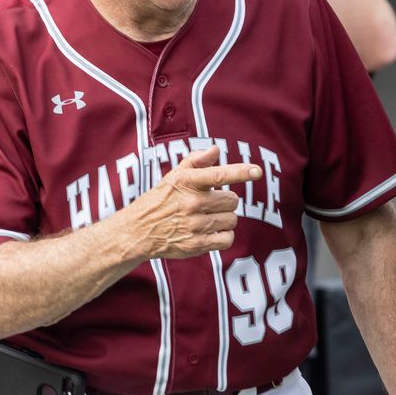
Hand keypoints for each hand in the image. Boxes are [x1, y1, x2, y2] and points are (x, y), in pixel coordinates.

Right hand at [124, 146, 259, 260]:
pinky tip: (212, 232)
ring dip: (224, 219)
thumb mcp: (174, 176)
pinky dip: (224, 236)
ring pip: (231, 220)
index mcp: (186, 182)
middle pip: (232, 200)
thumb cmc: (160, 200)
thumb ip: (196, 161)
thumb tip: (216, 150)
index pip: (218, 175)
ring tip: (208, 218)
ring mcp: (193, 225)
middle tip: (211, 204)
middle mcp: (191, 203)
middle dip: (226, 202)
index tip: (257, 171)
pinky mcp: (195, 245)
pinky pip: (227, 239)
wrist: (138, 231)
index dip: (240, 172)